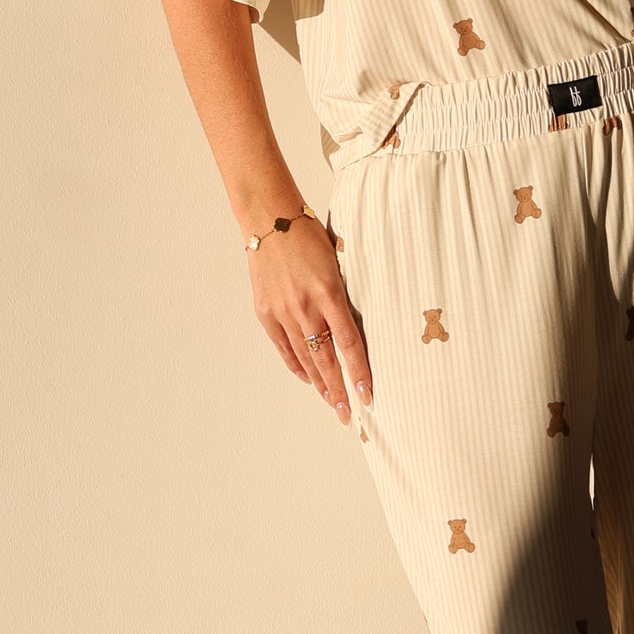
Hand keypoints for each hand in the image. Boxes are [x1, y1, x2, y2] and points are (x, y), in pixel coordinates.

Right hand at [246, 215, 371, 423]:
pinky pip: (284, 348)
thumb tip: (358, 326)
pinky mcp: (266, 313)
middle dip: (340, 390)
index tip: (368, 393)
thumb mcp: (338, 263)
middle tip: (350, 413)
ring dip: (320, 384)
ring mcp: (283, 312)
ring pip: (305, 358)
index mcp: (329, 293)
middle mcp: (306, 307)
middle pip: (326, 360)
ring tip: (333, 402)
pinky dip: (297, 366)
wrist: (270, 221)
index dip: (359, 372)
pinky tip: (308, 379)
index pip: (349, 343)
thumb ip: (345, 296)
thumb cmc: (309, 236)